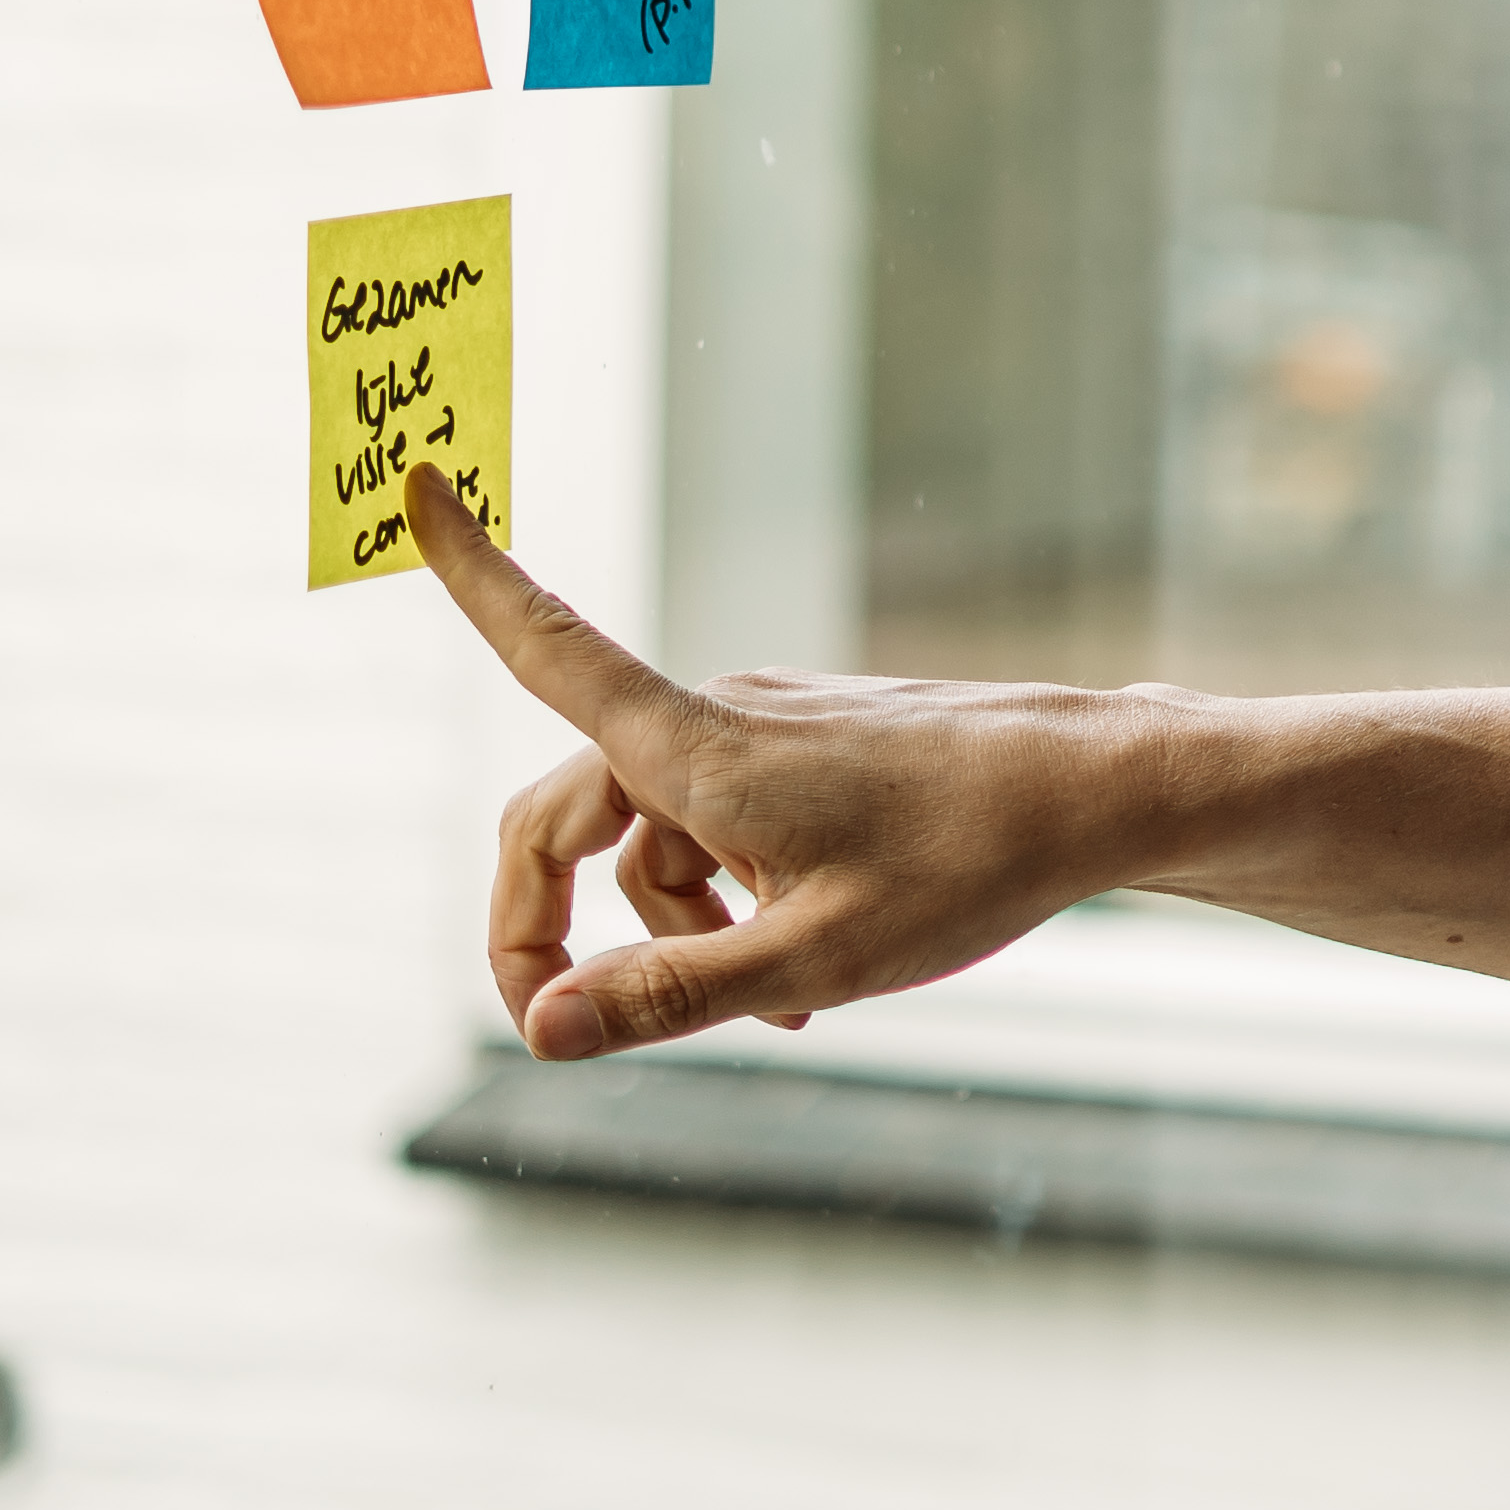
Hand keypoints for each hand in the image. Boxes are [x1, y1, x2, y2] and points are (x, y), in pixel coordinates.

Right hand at [405, 467, 1172, 1056]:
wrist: (1100, 792)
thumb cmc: (969, 865)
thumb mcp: (815, 960)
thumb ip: (669, 995)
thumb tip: (542, 1031)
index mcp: (696, 746)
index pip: (548, 647)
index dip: (471, 575)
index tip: (410, 478)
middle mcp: (716, 718)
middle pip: (565, 814)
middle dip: (546, 922)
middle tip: (558, 1027)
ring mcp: (766, 729)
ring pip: (651, 836)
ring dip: (667, 930)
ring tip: (773, 1014)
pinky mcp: (811, 749)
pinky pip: (719, 826)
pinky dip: (728, 899)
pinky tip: (805, 973)